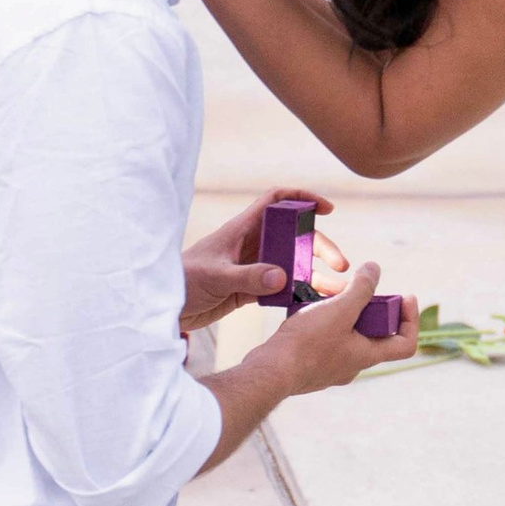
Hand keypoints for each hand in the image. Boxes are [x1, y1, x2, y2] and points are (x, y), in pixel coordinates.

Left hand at [179, 190, 330, 335]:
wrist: (164, 307)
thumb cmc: (183, 282)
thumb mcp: (216, 277)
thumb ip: (248, 277)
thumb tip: (283, 276)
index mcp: (242, 229)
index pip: (276, 201)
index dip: (302, 198)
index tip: (326, 209)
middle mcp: (251, 245)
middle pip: (294, 236)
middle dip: (320, 246)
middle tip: (340, 265)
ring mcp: (252, 266)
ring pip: (292, 263)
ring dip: (314, 274)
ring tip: (335, 291)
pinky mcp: (250, 289)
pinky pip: (282, 286)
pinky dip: (299, 293)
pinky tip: (314, 304)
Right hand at [266, 259, 419, 398]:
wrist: (269, 372)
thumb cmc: (306, 344)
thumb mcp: (339, 309)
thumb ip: (361, 288)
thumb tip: (374, 269)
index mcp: (367, 356)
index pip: (406, 343)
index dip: (410, 319)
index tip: (404, 297)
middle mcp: (352, 365)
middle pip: (375, 334)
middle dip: (370, 308)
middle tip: (359, 288)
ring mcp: (330, 367)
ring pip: (346, 335)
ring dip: (343, 312)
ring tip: (328, 292)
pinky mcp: (309, 364)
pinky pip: (324, 339)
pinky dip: (322, 321)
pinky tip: (306, 306)